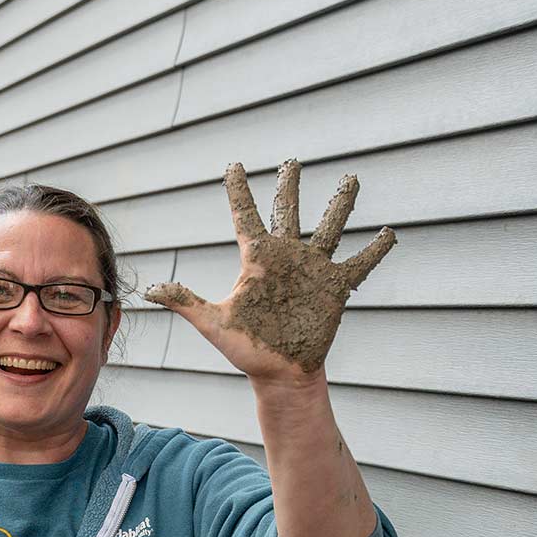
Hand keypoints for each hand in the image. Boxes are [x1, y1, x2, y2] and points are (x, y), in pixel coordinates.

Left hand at [145, 161, 394, 379]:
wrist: (279, 375)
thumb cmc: (246, 350)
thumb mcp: (213, 323)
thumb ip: (184, 301)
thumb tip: (147, 290)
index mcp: (257, 259)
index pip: (246, 215)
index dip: (239, 190)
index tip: (234, 165)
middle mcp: (287, 257)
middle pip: (290, 211)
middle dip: (290, 186)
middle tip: (292, 162)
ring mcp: (313, 270)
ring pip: (330, 226)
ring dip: (341, 204)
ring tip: (351, 179)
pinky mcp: (335, 288)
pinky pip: (360, 263)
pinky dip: (376, 249)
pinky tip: (390, 232)